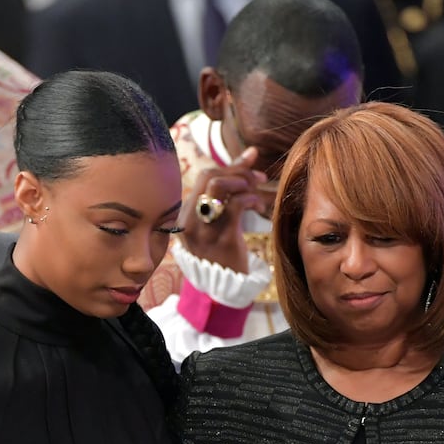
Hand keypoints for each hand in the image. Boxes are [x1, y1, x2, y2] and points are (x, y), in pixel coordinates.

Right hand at [180, 146, 270, 274]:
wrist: (222, 290)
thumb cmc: (222, 252)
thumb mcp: (218, 219)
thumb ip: (229, 189)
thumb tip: (251, 153)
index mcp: (184, 214)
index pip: (204, 175)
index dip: (230, 165)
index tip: (251, 166)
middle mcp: (190, 219)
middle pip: (211, 176)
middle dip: (238, 171)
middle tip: (258, 178)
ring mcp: (204, 228)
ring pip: (221, 186)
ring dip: (244, 182)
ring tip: (257, 191)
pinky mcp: (222, 237)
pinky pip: (236, 205)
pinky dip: (251, 199)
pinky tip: (258, 207)